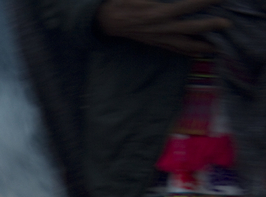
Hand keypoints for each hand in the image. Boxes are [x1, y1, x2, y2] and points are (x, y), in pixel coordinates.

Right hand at [96, 0, 231, 55]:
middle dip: (209, 27)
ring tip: (218, 47)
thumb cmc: (124, 2)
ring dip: (202, 46)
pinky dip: (188, 52)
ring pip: (184, 45)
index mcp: (157, 12)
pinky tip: (199, 52)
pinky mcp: (155, 43)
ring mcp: (158, 38)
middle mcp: (160, 27)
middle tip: (226, 23)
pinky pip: (175, 50)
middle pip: (190, 29)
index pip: (187, 6)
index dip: (204, 1)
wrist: (108, 20)